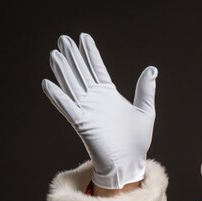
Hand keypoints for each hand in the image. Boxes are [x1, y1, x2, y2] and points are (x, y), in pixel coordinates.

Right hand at [42, 33, 157, 188]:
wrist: (130, 162)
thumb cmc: (137, 141)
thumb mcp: (145, 111)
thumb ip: (145, 90)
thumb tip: (152, 69)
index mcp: (109, 95)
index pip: (97, 69)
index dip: (90, 53)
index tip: (84, 38)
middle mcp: (96, 100)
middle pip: (81, 73)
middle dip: (73, 56)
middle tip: (64, 39)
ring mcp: (88, 110)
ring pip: (72, 86)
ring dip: (63, 70)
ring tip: (56, 54)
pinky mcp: (82, 123)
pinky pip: (68, 107)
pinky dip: (58, 96)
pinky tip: (49, 83)